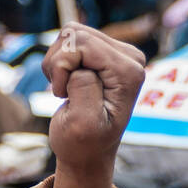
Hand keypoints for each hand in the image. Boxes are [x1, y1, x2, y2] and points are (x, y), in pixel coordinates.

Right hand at [42, 24, 145, 187]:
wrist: (87, 153)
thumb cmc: (83, 144)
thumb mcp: (82, 124)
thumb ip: (84, 89)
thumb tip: (82, 65)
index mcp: (129, 72)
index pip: (82, 43)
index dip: (63, 68)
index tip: (66, 95)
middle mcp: (130, 57)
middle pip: (75, 33)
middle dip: (59, 64)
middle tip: (65, 93)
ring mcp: (117, 52)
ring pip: (70, 33)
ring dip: (58, 63)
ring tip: (67, 90)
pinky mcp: (103, 51)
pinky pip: (70, 38)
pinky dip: (60, 62)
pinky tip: (68, 84)